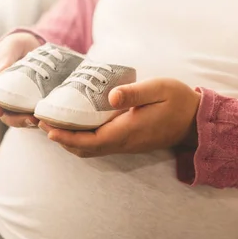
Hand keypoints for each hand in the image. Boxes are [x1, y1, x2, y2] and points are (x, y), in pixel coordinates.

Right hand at [0, 32, 41, 127]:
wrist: (32, 47)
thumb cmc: (14, 46)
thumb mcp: (8, 49)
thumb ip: (5, 60)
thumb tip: (1, 73)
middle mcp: (6, 101)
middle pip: (9, 117)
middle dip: (19, 120)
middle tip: (31, 119)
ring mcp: (21, 105)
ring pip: (25, 119)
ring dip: (33, 123)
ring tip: (43, 120)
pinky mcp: (35, 105)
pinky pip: (38, 114)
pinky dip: (44, 117)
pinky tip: (53, 116)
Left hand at [38, 78, 201, 157]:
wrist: (195, 121)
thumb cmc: (178, 101)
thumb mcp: (159, 89)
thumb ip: (134, 93)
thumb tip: (110, 96)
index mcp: (127, 131)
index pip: (89, 141)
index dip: (66, 137)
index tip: (48, 128)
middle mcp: (124, 143)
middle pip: (85, 149)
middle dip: (62, 139)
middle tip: (42, 124)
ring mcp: (126, 145)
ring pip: (91, 149)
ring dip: (70, 141)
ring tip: (53, 125)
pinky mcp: (128, 141)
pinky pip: (99, 145)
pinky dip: (82, 139)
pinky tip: (76, 125)